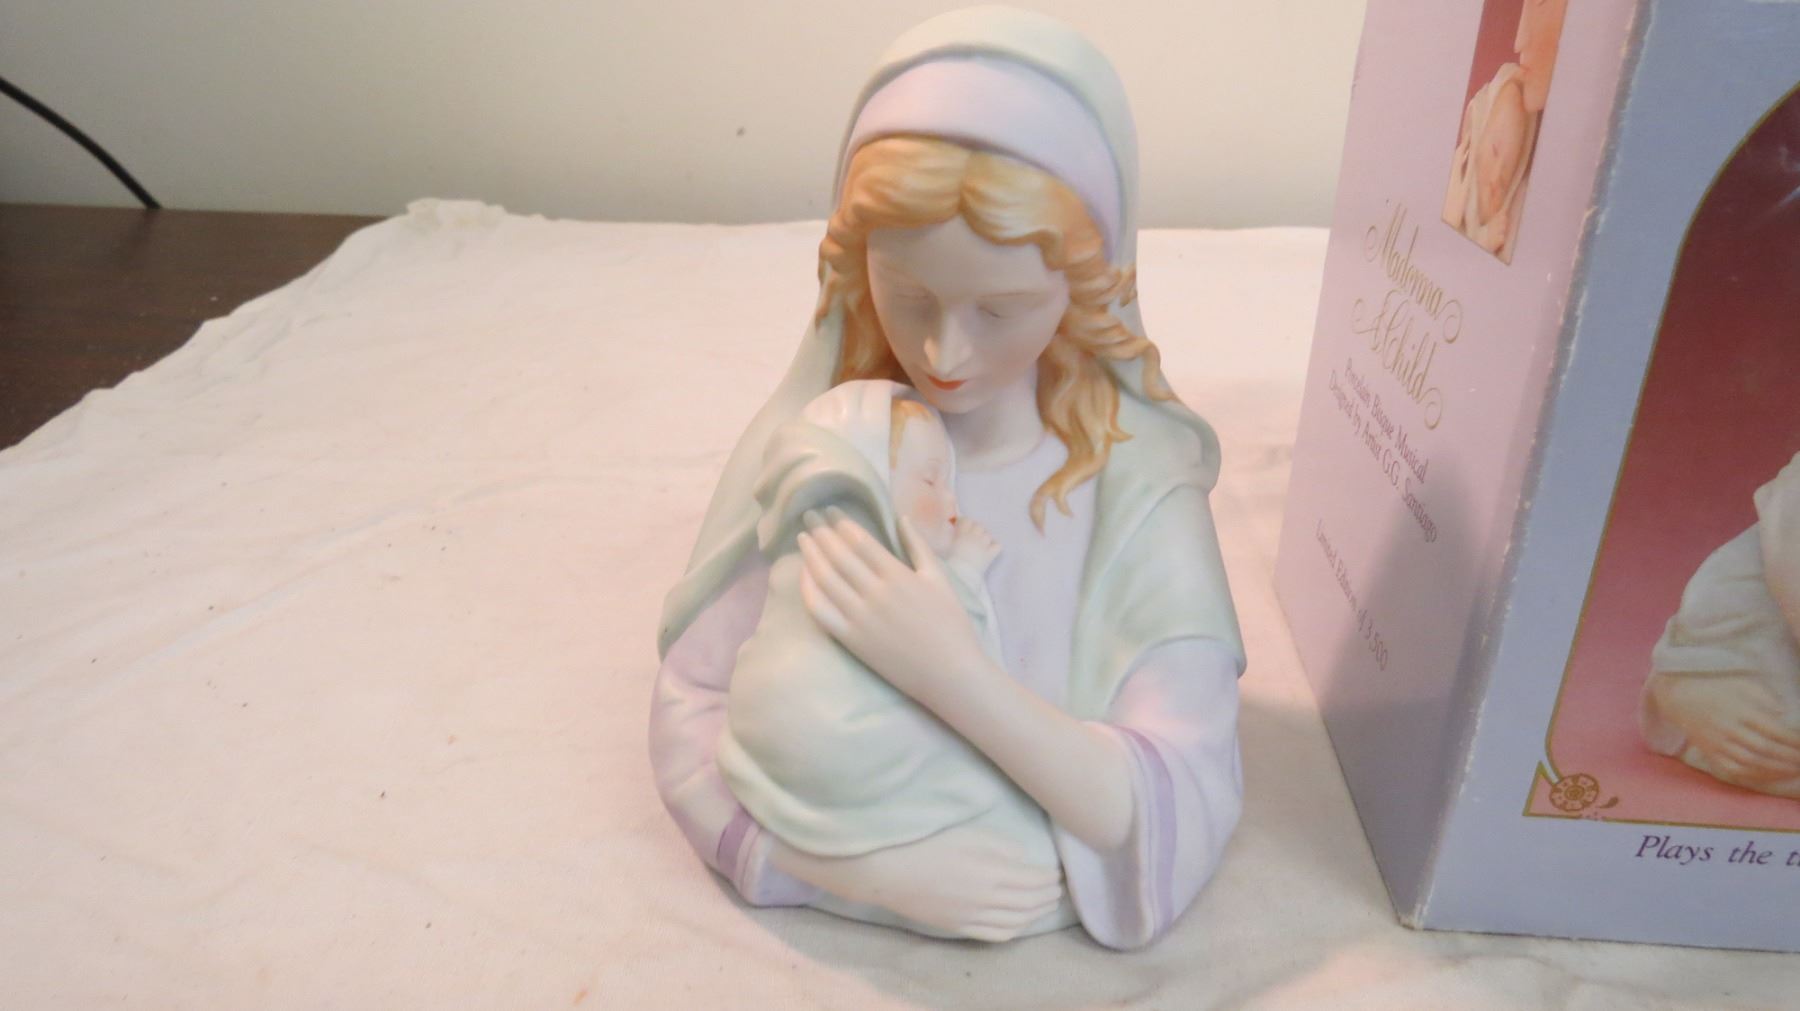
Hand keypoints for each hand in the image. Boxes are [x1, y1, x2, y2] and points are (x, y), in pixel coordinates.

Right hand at [767, 824, 1064, 942]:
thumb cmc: (923, 839)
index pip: (1036, 880)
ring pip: (1017, 922)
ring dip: (1036, 913)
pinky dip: (1015, 930)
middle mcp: (987, 898)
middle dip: (1049, 894)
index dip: (1052, 876)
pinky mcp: (957, 926)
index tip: (1059, 868)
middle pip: (1031, 902)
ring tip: (1045, 903)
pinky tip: (1020, 922)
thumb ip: (1000, 844)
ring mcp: (972, 916)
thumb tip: (1025, 855)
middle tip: (1058, 885)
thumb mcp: (967, 830)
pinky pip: (996, 935)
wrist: (884, 868)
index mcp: (992, 871)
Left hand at [797, 506, 992, 714]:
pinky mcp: (851, 639)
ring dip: (812, 556)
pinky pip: (821, 611)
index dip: (841, 523)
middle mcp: (875, 593)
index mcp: (898, 575)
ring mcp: (860, 617)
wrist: (950, 672)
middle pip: (839, 556)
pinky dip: (809, 590)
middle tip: (809, 518)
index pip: (860, 541)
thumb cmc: (951, 624)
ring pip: (826, 579)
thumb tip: (901, 517)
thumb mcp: (940, 578)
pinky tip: (804, 576)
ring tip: (803, 539)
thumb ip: (918, 546)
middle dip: (822, 533)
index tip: (830, 511)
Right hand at [1650, 672, 1799, 783]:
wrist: (1678, 697)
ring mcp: (1718, 743)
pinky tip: (1770, 775)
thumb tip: (1785, 714)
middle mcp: (1729, 729)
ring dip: (1776, 769)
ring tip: (1794, 770)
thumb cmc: (1716, 688)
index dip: (1794, 741)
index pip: (1774, 731)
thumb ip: (1766, 697)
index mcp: (1741, 711)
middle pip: (1765, 749)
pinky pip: (1734, 770)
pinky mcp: (1710, 753)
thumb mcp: (1742, 684)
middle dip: (1790, 758)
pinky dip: (1754, 775)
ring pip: (1751, 762)